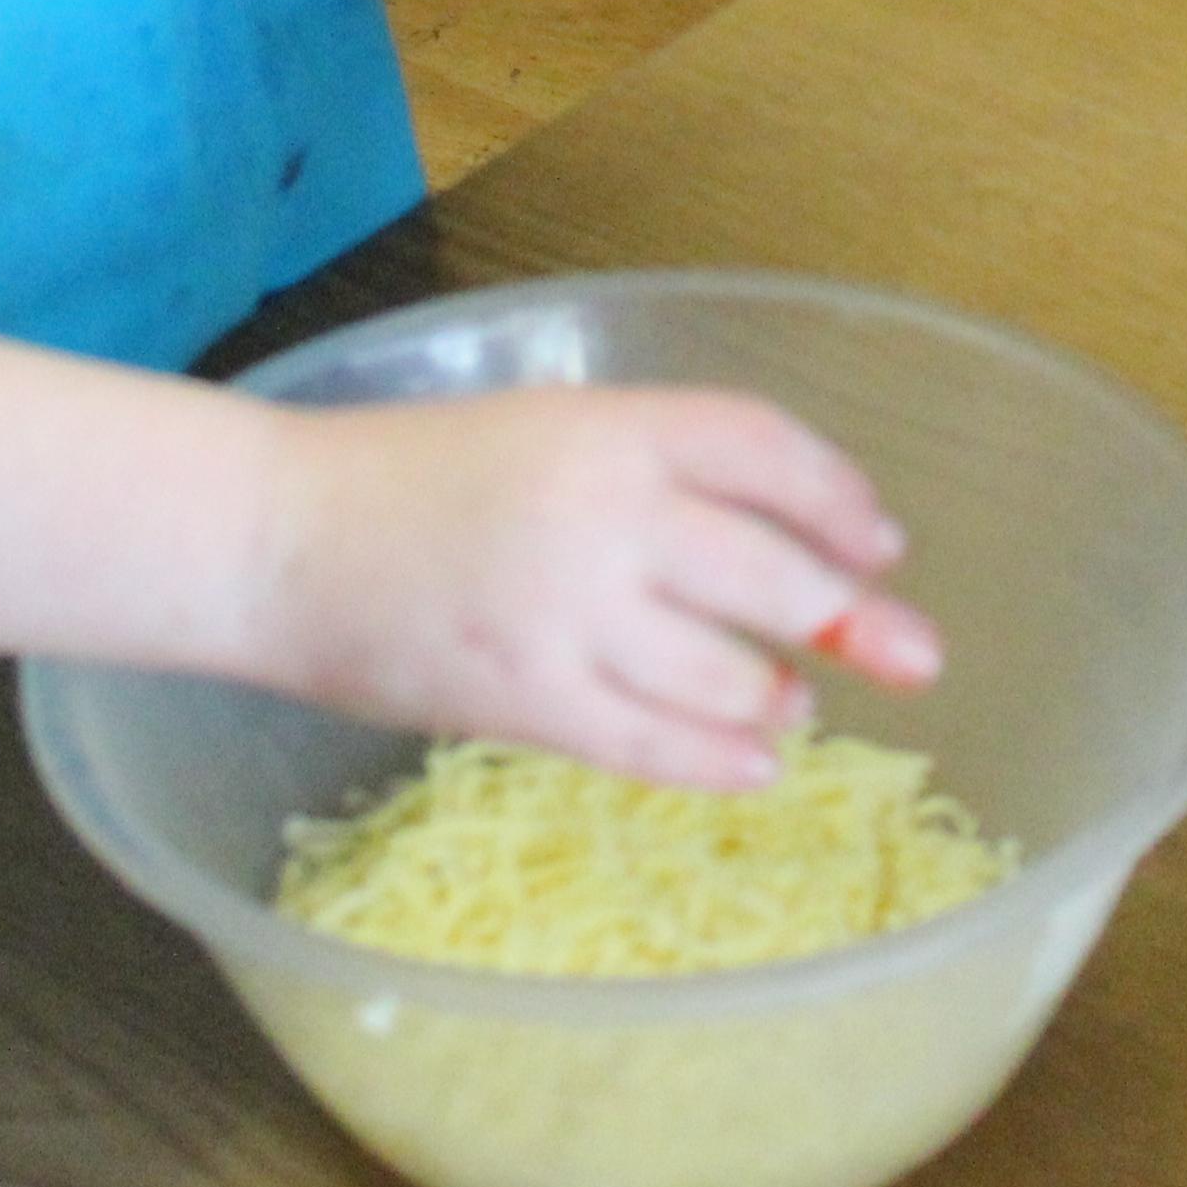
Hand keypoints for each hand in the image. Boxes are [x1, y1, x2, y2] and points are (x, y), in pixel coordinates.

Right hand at [244, 387, 943, 792]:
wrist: (276, 537)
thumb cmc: (405, 477)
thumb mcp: (542, 429)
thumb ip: (651, 473)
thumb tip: (784, 546)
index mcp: (609, 422)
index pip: (766, 448)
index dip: (841, 498)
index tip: (882, 541)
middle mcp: (604, 510)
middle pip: (773, 570)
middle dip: (854, 617)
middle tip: (911, 653)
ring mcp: (568, 611)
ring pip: (728, 673)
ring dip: (779, 694)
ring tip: (788, 702)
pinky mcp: (528, 697)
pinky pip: (658, 746)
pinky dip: (723, 760)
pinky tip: (756, 764)